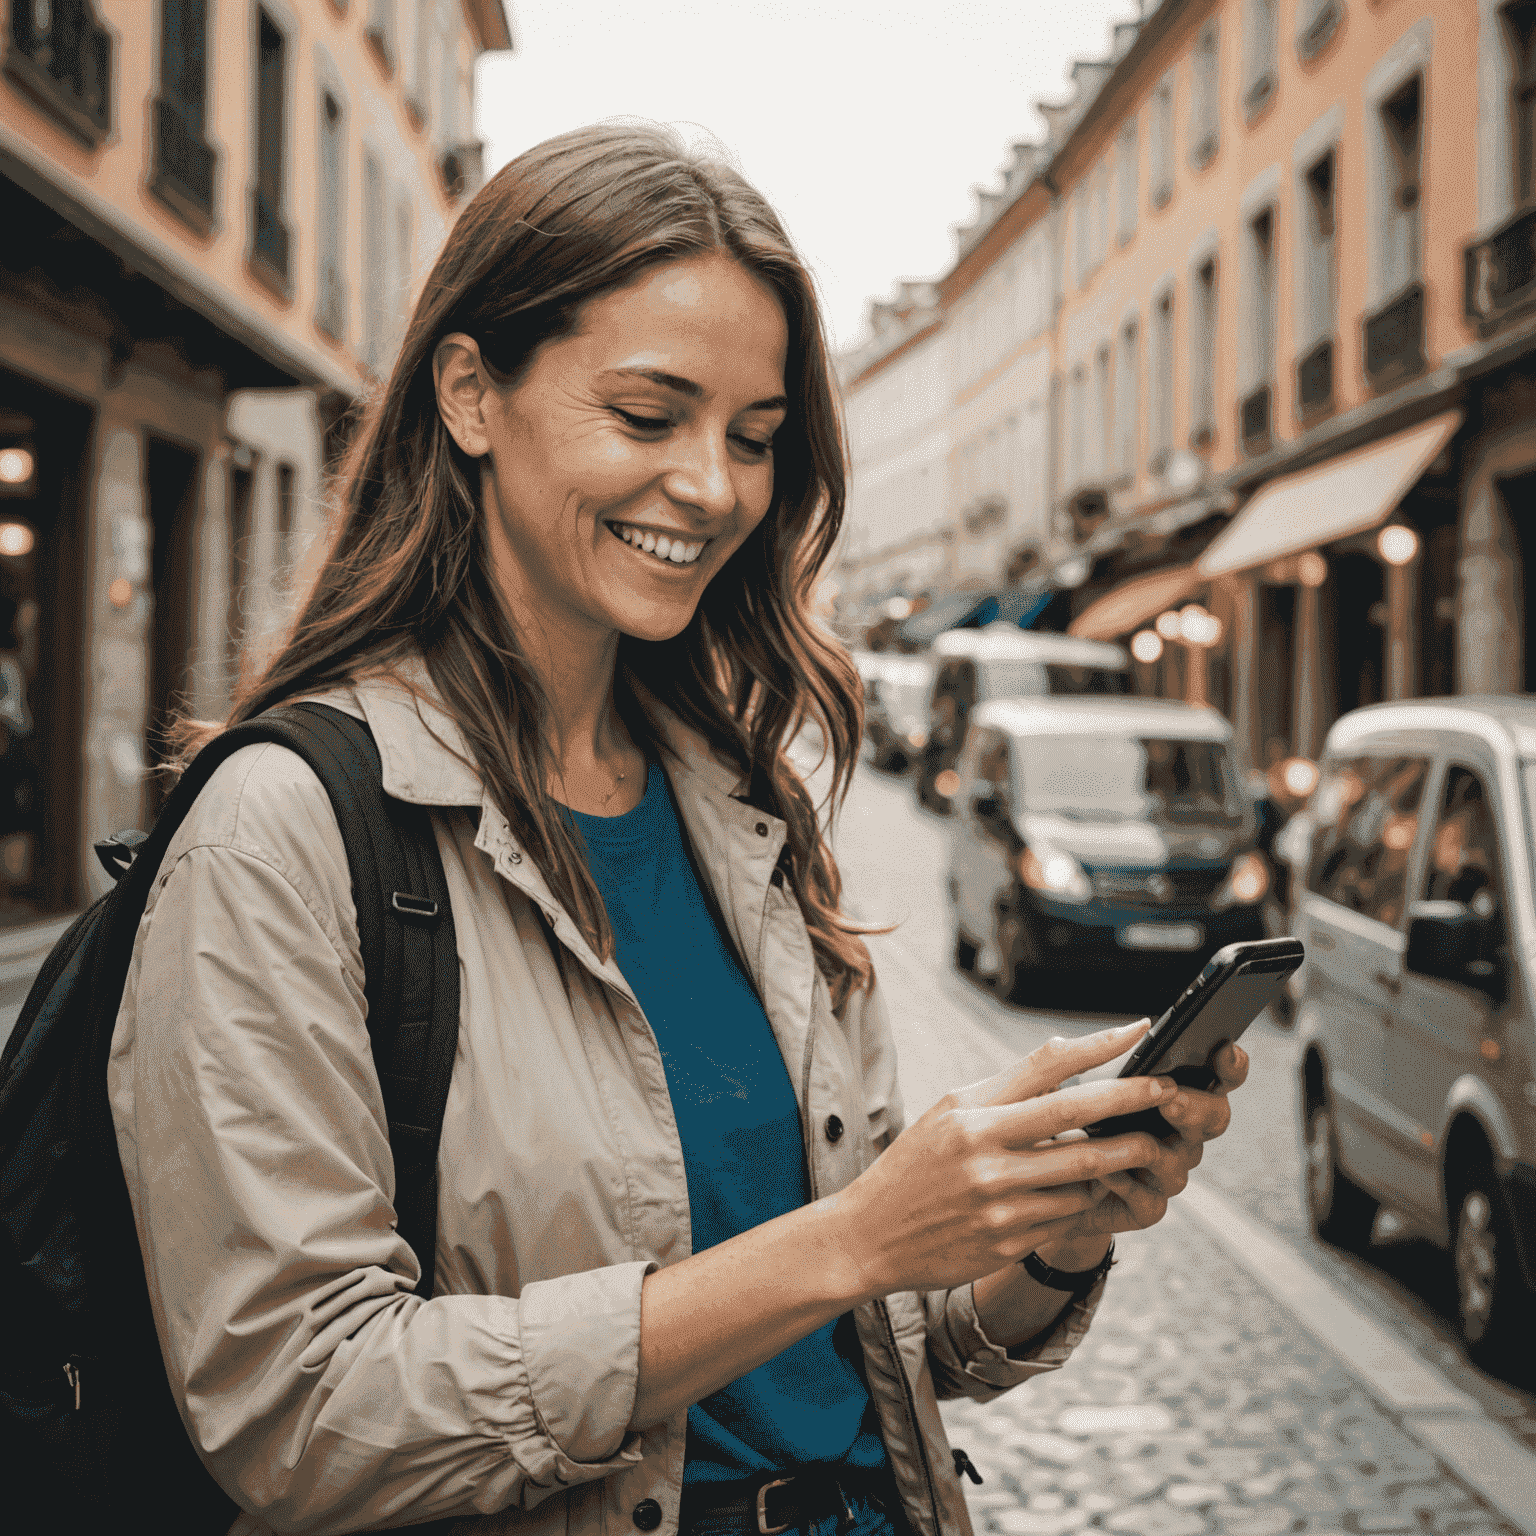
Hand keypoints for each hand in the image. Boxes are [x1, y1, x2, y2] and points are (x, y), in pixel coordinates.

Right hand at [831, 1021, 1176, 1297]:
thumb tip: (1071, 1054)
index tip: (1140, 1030)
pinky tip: (1099, 1192)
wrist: (870, 1236)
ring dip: (1118, 1160)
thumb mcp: (949, 1111)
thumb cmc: (917, 1164)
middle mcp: (984, 1152)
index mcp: (970, 1113)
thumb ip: (1008, 1088)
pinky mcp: (1009, 1240)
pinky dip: (1091, 1201)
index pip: (1046, 1068)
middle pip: (1076, 1118)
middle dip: (1131, 1102)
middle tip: (1169, 1091)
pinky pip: (1070, 1216)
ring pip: (1083, 1174)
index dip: (1098, 1047)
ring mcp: (998, 1201)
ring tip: (1142, 1147)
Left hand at [1038, 1038, 1250, 1254]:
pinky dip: (1125, 1184)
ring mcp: (1167, 1172)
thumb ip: (1103, 1054)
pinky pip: (1150, 1199)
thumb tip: (1139, 1027)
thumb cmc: (1060, 1118)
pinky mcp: (1147, 1207)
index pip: (1219, 1077)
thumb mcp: (1071, 1078)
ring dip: (1154, 1146)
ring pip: (1182, 1160)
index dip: (1231, 1066)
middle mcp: (1180, 1133)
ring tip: (1122, 1133)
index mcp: (1174, 1094)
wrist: (1037, 1180)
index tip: (1225, 1052)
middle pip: (1214, 1119)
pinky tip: (1103, 1175)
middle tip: (1169, 1098)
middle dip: (1196, 1107)